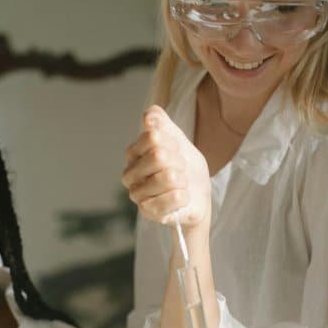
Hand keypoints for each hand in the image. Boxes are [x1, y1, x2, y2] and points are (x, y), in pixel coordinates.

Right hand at [122, 105, 210, 228]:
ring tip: (180, 185)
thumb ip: (162, 123)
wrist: (198, 196)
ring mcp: (136, 194)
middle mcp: (129, 174)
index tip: (177, 151)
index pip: (153, 136)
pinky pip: (172, 198)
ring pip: (168, 177)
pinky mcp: (148, 212)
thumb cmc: (185, 167)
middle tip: (180, 170)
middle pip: (159, 156)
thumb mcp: (178, 139)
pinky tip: (182, 197)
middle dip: (179, 162)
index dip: (173, 143)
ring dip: (183, 181)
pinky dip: (183, 197)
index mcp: (133, 153)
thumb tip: (148, 115)